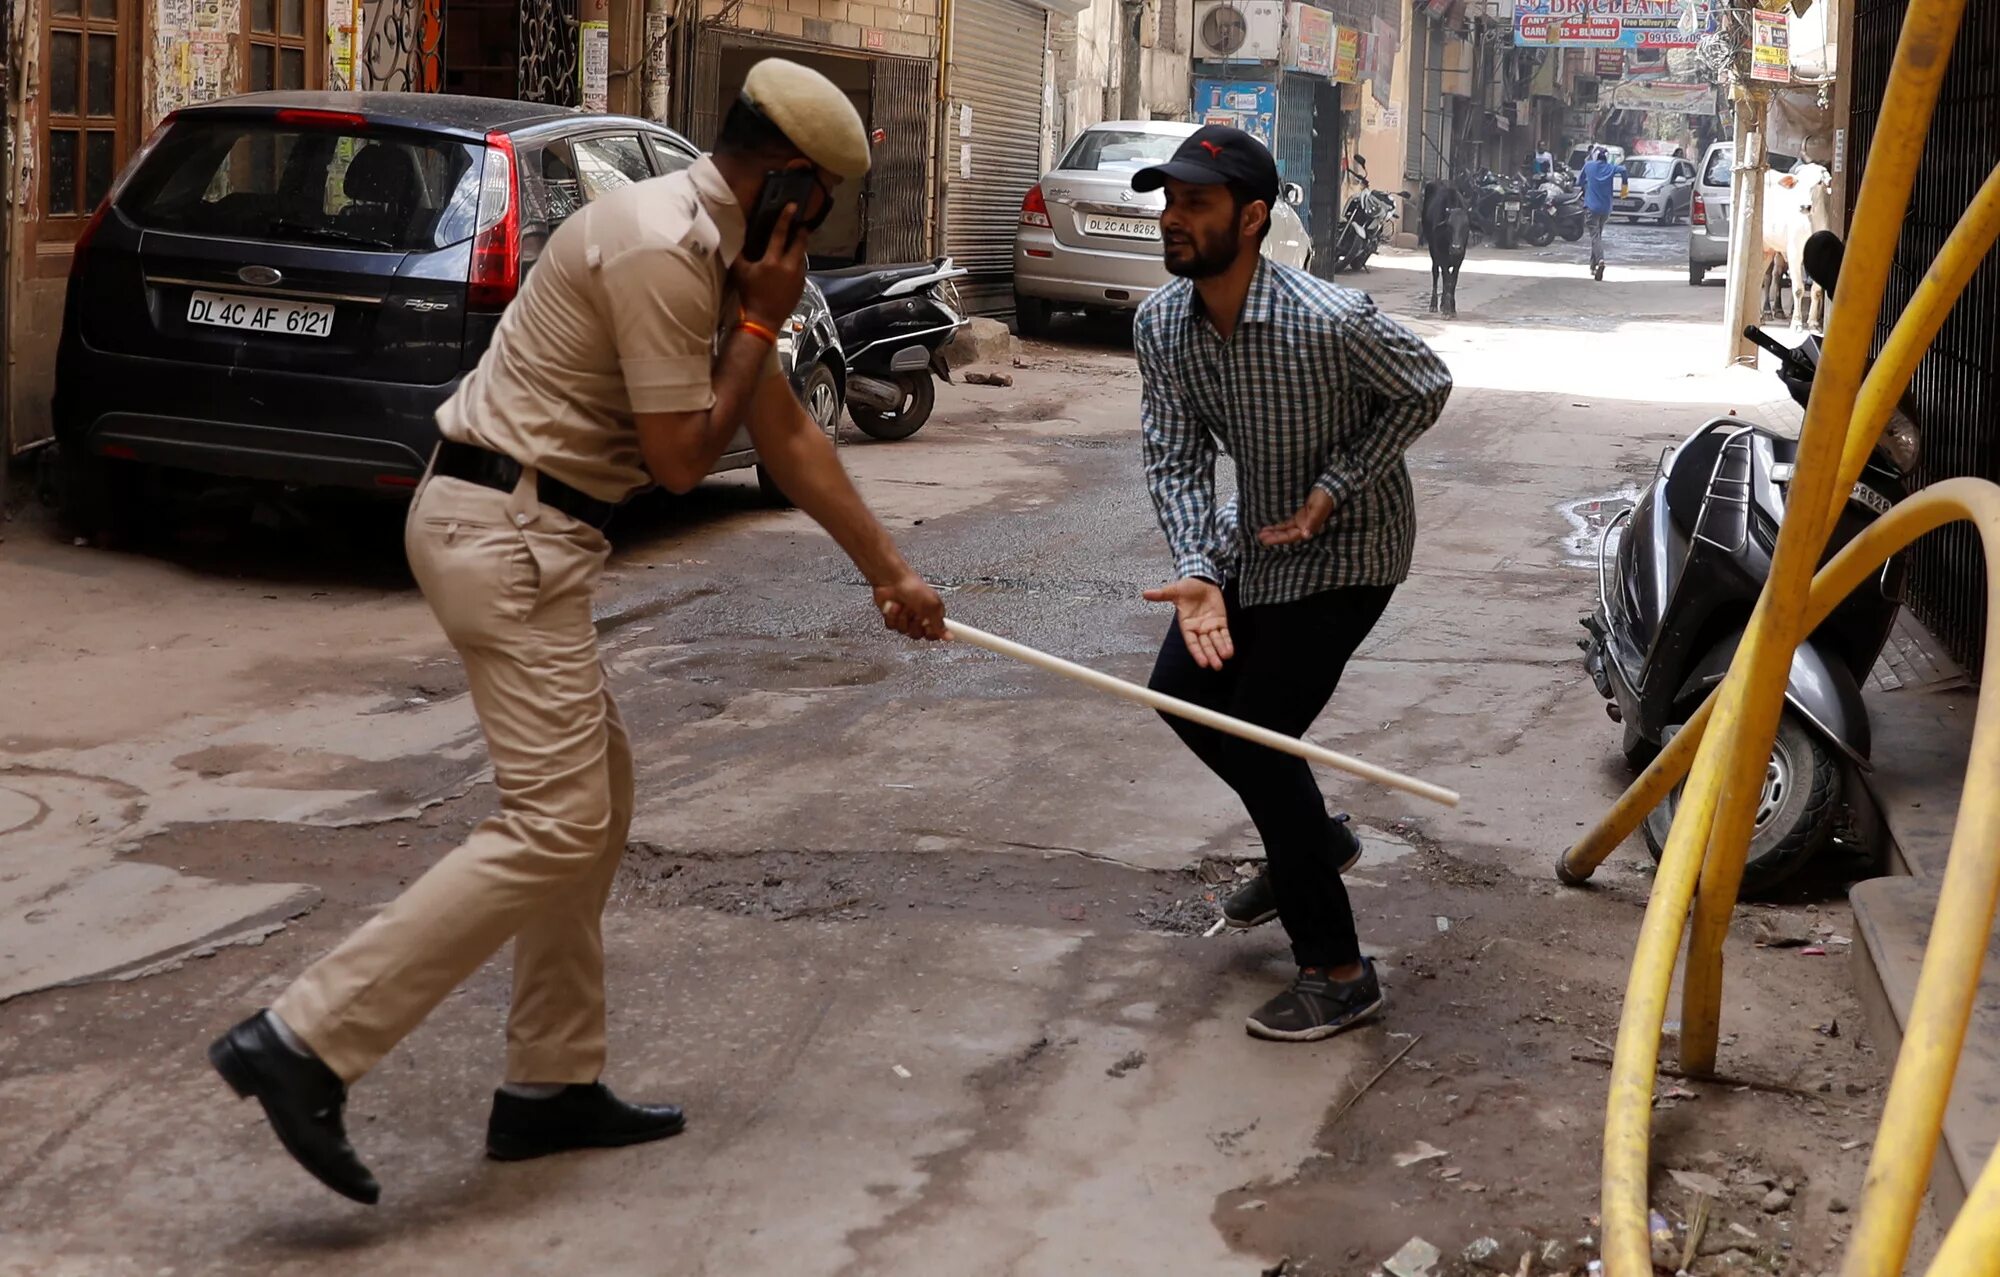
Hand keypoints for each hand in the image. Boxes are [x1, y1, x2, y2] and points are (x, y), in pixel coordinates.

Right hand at [731, 204, 808, 329]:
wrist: (762, 320)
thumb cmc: (749, 295)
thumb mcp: (740, 272)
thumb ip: (739, 253)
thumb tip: (735, 237)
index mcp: (772, 261)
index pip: (780, 234)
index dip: (785, 218)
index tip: (792, 206)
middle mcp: (789, 267)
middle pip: (799, 243)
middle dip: (801, 232)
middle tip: (801, 224)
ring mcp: (798, 278)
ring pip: (802, 257)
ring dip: (800, 248)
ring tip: (797, 242)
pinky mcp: (802, 287)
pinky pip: (802, 270)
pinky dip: (798, 263)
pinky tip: (793, 264)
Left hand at [875, 574, 947, 640]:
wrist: (893, 579)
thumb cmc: (913, 587)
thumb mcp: (932, 605)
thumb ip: (940, 624)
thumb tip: (949, 636)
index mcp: (933, 614)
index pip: (935, 634)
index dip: (930, 633)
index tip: (927, 626)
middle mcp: (920, 618)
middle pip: (918, 634)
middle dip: (914, 622)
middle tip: (915, 611)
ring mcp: (906, 618)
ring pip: (903, 630)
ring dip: (902, 617)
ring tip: (903, 604)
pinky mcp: (893, 618)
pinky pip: (892, 626)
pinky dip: (892, 615)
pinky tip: (894, 605)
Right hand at [1143, 577, 1232, 670]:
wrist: (1201, 580)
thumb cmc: (1187, 587)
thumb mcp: (1174, 590)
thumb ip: (1162, 594)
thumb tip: (1146, 593)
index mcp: (1186, 625)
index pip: (1192, 642)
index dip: (1197, 652)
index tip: (1202, 662)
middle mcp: (1198, 628)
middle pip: (1205, 644)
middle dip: (1210, 655)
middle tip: (1216, 665)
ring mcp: (1209, 625)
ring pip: (1215, 641)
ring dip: (1220, 649)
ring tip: (1225, 657)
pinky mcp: (1220, 621)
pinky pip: (1224, 634)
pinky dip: (1227, 642)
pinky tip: (1230, 650)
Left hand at [1256, 489, 1334, 546]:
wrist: (1329, 487)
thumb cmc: (1324, 498)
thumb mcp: (1318, 508)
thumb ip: (1312, 521)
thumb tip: (1306, 535)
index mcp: (1308, 527)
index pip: (1290, 536)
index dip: (1278, 539)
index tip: (1265, 540)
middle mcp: (1303, 526)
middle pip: (1286, 534)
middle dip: (1273, 537)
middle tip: (1259, 537)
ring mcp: (1301, 520)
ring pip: (1284, 529)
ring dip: (1274, 531)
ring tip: (1260, 533)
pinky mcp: (1299, 514)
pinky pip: (1286, 522)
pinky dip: (1277, 525)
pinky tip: (1269, 526)